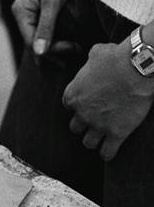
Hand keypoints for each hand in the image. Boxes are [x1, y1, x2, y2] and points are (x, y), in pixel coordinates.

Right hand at [11, 0, 71, 54]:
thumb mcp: (52, 1)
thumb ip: (46, 27)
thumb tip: (39, 53)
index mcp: (21, 13)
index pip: (32, 41)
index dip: (51, 50)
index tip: (73, 49)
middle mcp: (23, 15)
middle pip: (35, 41)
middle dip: (54, 50)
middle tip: (75, 54)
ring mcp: (31, 12)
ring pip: (41, 36)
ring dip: (56, 45)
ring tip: (74, 51)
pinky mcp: (41, 9)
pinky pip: (46, 28)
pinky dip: (57, 35)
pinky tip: (67, 41)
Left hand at [63, 42, 153, 160]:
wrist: (138, 67)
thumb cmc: (117, 57)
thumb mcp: (97, 53)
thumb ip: (91, 59)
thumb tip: (95, 55)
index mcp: (73, 95)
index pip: (68, 107)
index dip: (78, 106)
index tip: (87, 104)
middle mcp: (82, 113)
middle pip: (76, 127)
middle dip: (85, 124)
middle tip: (96, 120)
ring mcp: (98, 125)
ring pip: (88, 143)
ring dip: (94, 140)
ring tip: (102, 138)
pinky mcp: (117, 133)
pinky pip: (107, 152)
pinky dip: (108, 153)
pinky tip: (110, 152)